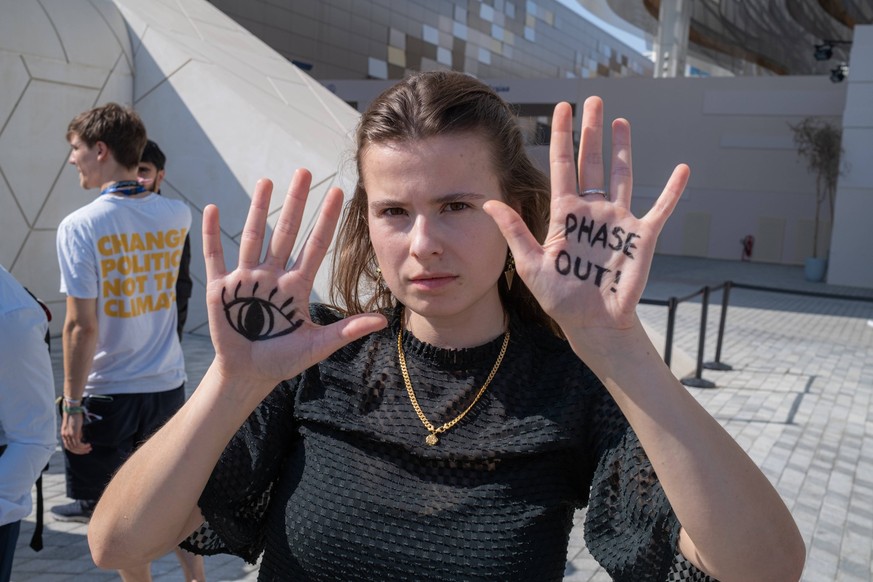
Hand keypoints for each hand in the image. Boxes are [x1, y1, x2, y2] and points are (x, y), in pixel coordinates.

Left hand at [61, 411, 90, 454]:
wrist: (72, 409)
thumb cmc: (74, 415)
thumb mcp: (74, 426)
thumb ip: (76, 432)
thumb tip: (82, 438)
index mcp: (64, 434)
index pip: (68, 446)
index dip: (75, 450)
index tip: (82, 450)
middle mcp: (65, 436)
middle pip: (71, 448)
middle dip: (79, 451)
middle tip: (87, 451)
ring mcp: (68, 435)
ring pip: (75, 447)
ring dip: (82, 449)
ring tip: (89, 448)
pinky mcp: (73, 433)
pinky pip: (78, 443)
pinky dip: (83, 446)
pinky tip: (88, 444)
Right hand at [203, 169, 386, 399]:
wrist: (248, 375)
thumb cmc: (282, 360)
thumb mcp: (317, 346)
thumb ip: (346, 331)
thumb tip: (383, 321)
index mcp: (296, 286)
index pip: (315, 246)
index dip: (326, 220)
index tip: (338, 192)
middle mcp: (272, 276)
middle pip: (286, 232)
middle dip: (295, 203)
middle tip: (304, 172)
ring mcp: (246, 280)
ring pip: (253, 237)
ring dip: (257, 209)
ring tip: (267, 181)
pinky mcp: (220, 290)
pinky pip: (215, 258)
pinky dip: (211, 235)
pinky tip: (211, 209)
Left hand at [486, 97, 688, 333]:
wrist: (592, 322)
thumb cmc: (560, 296)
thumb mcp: (530, 263)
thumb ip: (514, 230)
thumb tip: (488, 201)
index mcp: (565, 214)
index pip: (561, 166)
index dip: (560, 137)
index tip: (561, 108)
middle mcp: (591, 211)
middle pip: (591, 162)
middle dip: (591, 132)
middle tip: (592, 100)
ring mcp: (617, 221)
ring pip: (620, 176)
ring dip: (622, 149)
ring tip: (621, 121)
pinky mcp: (641, 237)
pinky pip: (660, 209)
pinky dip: (672, 191)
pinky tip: (683, 170)